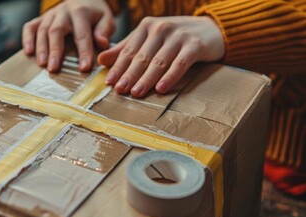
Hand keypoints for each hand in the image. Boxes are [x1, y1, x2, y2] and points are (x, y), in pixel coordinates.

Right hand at [22, 0, 114, 72]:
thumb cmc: (95, 15)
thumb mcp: (106, 19)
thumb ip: (104, 31)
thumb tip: (102, 44)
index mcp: (81, 12)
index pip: (82, 34)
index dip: (83, 51)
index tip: (84, 68)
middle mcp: (63, 12)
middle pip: (57, 30)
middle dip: (55, 50)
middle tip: (54, 68)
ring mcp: (50, 15)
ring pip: (42, 30)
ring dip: (41, 48)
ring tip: (42, 64)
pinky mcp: (41, 19)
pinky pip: (30, 26)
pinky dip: (27, 38)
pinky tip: (28, 52)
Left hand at [98, 16, 224, 96]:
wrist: (212, 30)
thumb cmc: (176, 37)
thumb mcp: (150, 39)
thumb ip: (127, 48)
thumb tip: (101, 60)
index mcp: (147, 26)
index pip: (129, 49)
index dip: (118, 66)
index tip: (110, 82)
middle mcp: (161, 28)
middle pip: (142, 56)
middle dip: (130, 75)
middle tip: (120, 90)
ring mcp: (179, 36)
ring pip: (159, 61)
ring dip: (146, 79)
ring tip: (136, 93)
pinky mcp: (195, 45)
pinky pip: (179, 64)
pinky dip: (169, 77)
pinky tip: (160, 89)